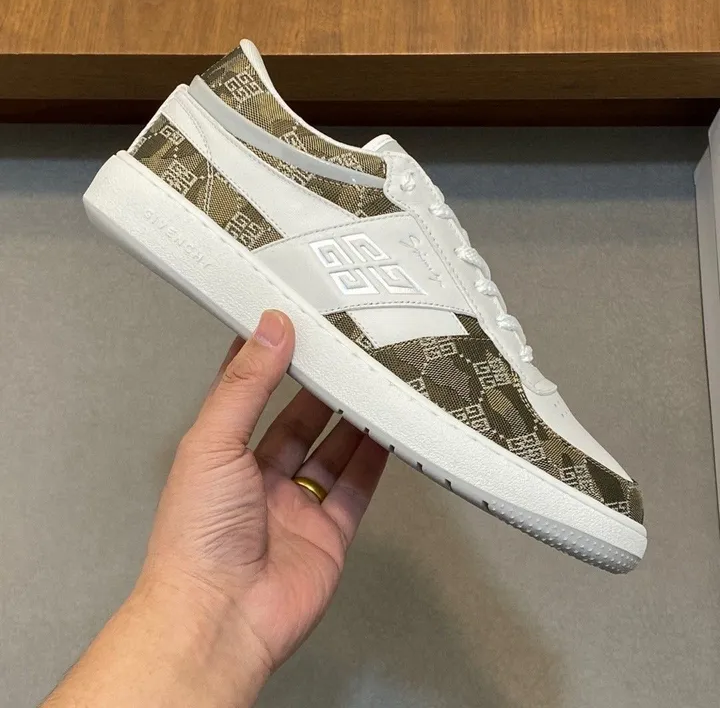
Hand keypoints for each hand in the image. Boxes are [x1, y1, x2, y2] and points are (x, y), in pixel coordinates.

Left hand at [142, 309, 387, 677]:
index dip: (271, 361)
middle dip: (322, 389)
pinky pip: (356, 488)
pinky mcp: (328, 532)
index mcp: (223, 455)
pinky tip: (388, 433)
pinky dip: (374, 460)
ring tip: (375, 383)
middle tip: (348, 355)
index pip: (250, 395)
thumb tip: (269, 329)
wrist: (222, 616)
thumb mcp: (213, 443)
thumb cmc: (197, 537)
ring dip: (353, 420)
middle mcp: (259, 479)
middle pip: (299, 422)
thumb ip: (246, 385)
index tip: (294, 327)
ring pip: (332, 451)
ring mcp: (296, 506)